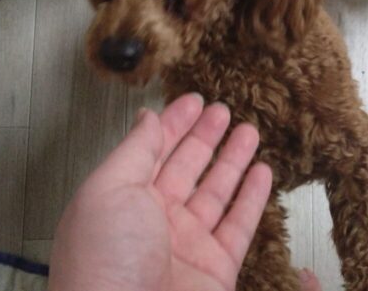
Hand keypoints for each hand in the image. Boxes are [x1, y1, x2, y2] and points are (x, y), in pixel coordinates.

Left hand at [49, 94, 272, 290]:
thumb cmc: (105, 263)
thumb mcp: (108, 190)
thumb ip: (134, 151)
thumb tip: (147, 118)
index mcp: (121, 202)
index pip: (152, 153)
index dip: (173, 124)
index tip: (192, 100)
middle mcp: (154, 222)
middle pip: (186, 169)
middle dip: (204, 137)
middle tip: (223, 109)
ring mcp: (187, 246)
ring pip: (216, 193)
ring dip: (233, 160)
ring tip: (249, 130)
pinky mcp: (217, 267)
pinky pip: (240, 225)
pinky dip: (253, 198)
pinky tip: (263, 172)